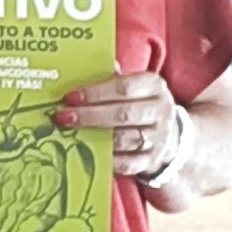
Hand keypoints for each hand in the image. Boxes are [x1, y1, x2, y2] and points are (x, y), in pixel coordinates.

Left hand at [54, 71, 179, 182]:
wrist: (169, 133)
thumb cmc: (138, 103)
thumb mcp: (132, 85)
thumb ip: (110, 79)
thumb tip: (80, 68)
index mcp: (154, 86)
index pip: (124, 87)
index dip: (95, 93)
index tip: (69, 97)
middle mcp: (161, 111)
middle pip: (124, 114)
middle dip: (90, 116)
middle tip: (62, 116)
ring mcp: (159, 138)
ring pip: (125, 139)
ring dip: (94, 137)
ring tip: (69, 134)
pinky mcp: (152, 160)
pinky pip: (128, 163)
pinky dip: (106, 159)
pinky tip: (87, 152)